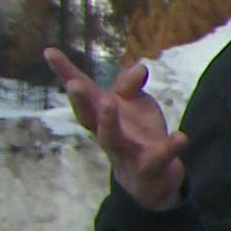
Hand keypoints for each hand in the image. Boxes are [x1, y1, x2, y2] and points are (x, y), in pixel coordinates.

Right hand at [44, 47, 187, 210]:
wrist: (152, 180)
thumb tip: (139, 68)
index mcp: (102, 115)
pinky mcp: (149, 167)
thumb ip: (130, 87)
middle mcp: (107, 133)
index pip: (83, 92)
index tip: (49, 51)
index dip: (65, 73)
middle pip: (88, 117)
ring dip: (108, 122)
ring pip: (111, 139)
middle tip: (74, 83)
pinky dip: (170, 147)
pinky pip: (158, 158)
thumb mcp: (134, 106)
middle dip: (81, 101)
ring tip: (109, 102)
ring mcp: (126, 153)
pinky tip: (181, 137)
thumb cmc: (137, 135)